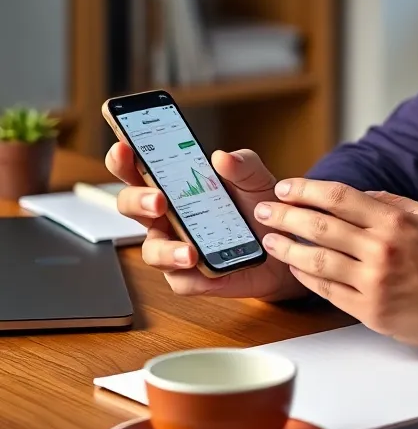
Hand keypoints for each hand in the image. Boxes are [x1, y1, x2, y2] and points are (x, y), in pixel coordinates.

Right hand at [105, 142, 306, 301]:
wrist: (284, 244)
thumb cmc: (259, 206)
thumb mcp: (255, 178)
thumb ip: (242, 164)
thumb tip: (222, 157)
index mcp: (174, 185)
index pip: (138, 169)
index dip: (123, 158)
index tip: (123, 148)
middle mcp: (167, 215)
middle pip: (131, 206)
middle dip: (138, 200)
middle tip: (158, 199)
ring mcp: (174, 246)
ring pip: (151, 250)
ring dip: (165, 250)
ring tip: (188, 251)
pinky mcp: (190, 277)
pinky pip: (181, 280)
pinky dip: (192, 276)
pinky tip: (205, 269)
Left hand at [253, 179, 417, 347]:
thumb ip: (395, 203)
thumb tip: (363, 195)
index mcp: (396, 221)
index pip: (340, 197)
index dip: (307, 189)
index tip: (286, 187)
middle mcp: (382, 249)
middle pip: (320, 225)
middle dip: (286, 215)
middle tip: (265, 211)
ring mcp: (374, 282)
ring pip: (316, 260)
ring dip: (287, 248)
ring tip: (271, 240)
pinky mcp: (371, 311)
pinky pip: (328, 292)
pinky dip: (307, 278)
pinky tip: (295, 270)